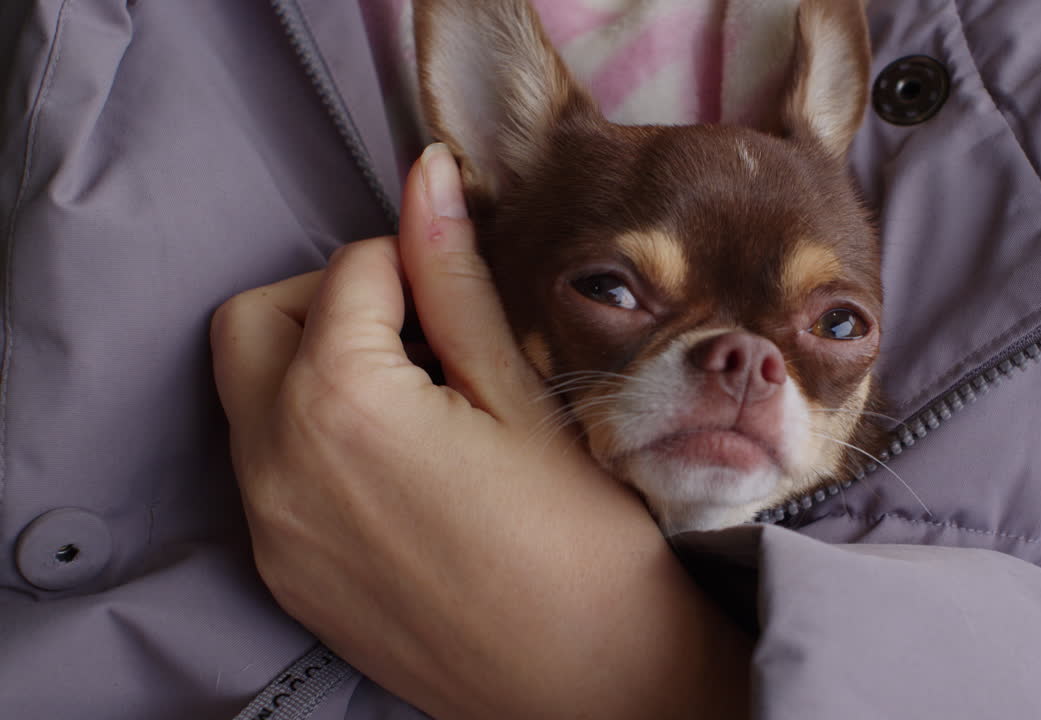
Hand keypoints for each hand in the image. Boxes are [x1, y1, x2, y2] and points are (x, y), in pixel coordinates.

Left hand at [209, 145, 748, 719]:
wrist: (594, 684)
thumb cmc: (580, 541)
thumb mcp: (521, 395)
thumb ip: (454, 280)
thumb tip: (429, 178)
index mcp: (340, 405)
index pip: (347, 270)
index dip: (410, 260)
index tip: (459, 289)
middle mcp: (275, 466)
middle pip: (257, 322)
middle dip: (328, 300)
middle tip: (418, 329)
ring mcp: (271, 530)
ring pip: (249, 397)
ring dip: (313, 366)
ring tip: (413, 396)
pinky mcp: (285, 575)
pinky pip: (264, 471)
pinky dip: (309, 436)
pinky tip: (397, 462)